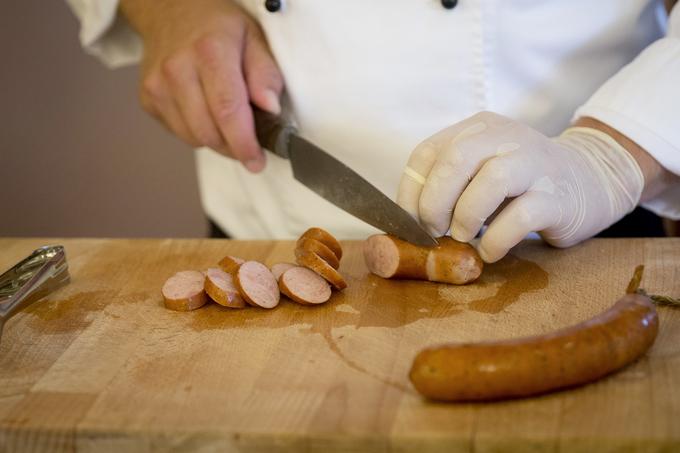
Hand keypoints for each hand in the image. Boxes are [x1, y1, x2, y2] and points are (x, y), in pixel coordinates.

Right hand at [120, 0, 283, 171]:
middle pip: (209, 132)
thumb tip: (271, 109)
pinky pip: (179, 133)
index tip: (256, 161)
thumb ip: (266, 74)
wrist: (170, 11)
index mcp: (210, 52)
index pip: (228, 110)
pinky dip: (198, 131)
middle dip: (234, 146)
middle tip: (250, 142)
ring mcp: (157, 86)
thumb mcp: (254, 38)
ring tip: (228, 120)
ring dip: (217, 140)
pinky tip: (205, 110)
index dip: (244, 143)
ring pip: (193, 138)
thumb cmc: (218, 27)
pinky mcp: (147, 99)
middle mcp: (177, 69)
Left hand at [397, 112, 643, 261]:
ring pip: (491, 180)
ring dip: (467, 216)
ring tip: (464, 236)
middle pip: (456, 159)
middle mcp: (506, 138)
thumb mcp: (481, 171)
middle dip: (434, 202)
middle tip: (434, 230)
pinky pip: (521, 217)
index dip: (410, 190)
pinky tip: (490, 250)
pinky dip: (496, 240)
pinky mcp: (558, 196)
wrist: (590, 181)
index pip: (429, 152)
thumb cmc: (520, 185)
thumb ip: (449, 185)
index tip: (408, 221)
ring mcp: (536, 164)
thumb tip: (409, 224)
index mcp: (478, 129)